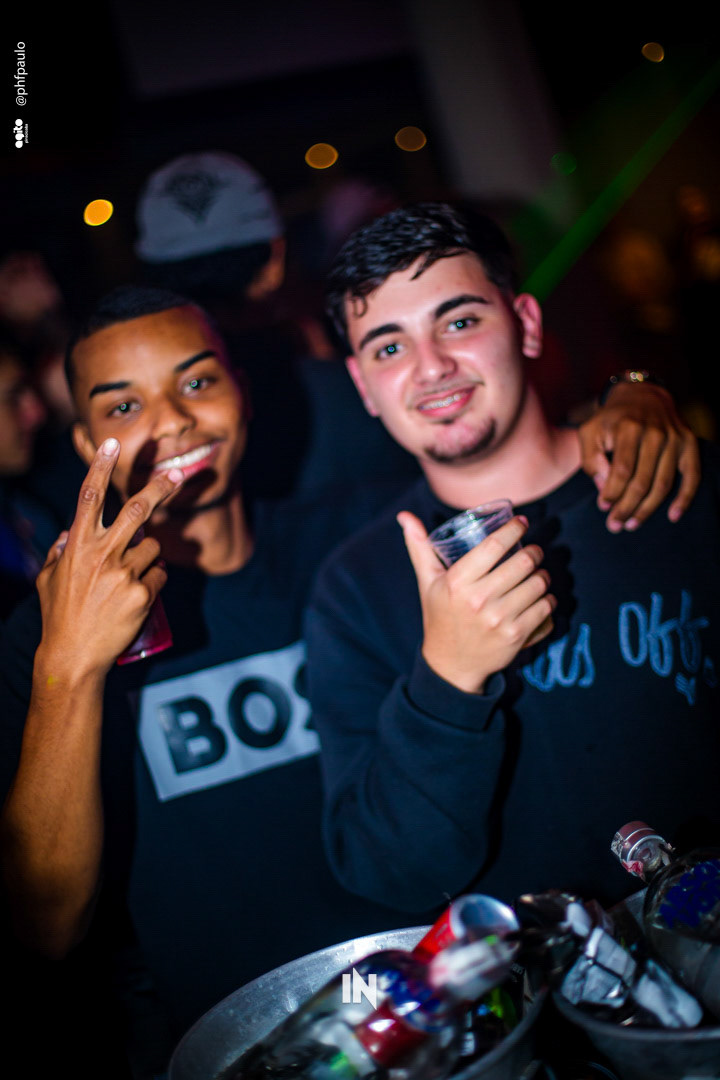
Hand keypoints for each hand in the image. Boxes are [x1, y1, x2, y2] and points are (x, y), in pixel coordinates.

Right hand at [36, 437, 182, 678]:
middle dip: (159, 489)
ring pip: (153, 547)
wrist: (74, 656)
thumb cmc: (59, 616)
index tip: (112, 444)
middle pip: (137, 510)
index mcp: (77, 545)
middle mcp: (102, 554)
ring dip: (149, 556)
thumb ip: (58, 553)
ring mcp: (124, 574)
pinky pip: (160, 575)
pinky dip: (155, 580)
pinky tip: (139, 595)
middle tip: (176, 476)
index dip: (100, 467)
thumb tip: (66, 536)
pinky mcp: (143, 594)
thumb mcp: (48, 580)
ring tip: (129, 579)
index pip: (89, 497)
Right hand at [398, 512, 555, 693]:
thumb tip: (405, 516)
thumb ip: (419, 547)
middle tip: (533, 551)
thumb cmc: (440, 615)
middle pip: (522, 563)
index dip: (513, 529)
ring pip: (538, 584)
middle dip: (534, 552)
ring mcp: (499, 620)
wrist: (451, 664)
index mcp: (457, 582)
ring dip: (543, 575)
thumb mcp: (427, 582)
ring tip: (538, 573)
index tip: (521, 523)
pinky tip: (542, 597)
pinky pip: (546, 609)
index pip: (494, 546)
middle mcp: (479, 600)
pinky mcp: (516, 637)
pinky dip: (548, 600)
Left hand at [578, 383, 699, 531]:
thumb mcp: (590, 431)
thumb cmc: (611, 420)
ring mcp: (675, 439)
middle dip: (627, 507)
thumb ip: (590, 459)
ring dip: (648, 509)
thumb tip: (603, 487)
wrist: (643, 395)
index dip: (612, 493)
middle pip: (642, 481)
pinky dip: (684, 498)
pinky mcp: (689, 443)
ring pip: (663, 484)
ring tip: (632, 524)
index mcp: (629, 428)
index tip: (603, 507)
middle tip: (615, 525)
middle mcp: (655, 433)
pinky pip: (692, 476)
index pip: (622, 470)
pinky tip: (672, 516)